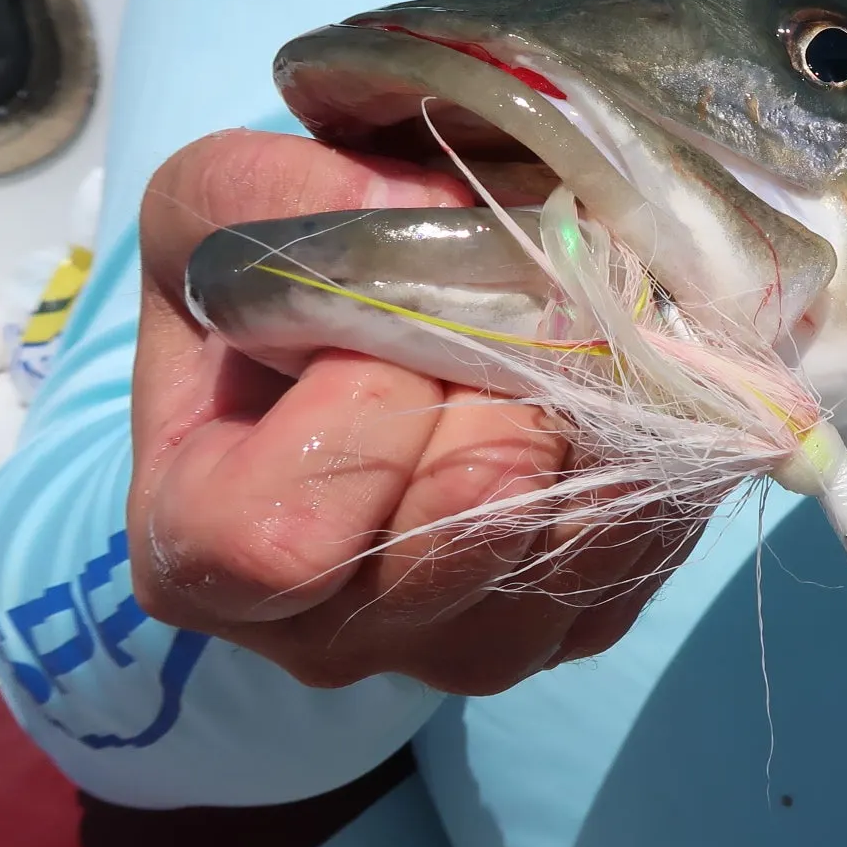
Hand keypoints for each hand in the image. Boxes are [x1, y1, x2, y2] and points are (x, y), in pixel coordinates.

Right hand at [128, 130, 697, 693]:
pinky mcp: (579, 625)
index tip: (397, 317)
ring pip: (563, 550)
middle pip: (453, 540)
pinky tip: (615, 384)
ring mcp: (465, 645)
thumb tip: (421, 215)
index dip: (361, 416)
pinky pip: (640, 546)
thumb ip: (281, 202)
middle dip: (501, 398)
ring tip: (566, 337)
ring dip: (586, 416)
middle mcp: (329, 636)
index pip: (285, 540)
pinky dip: (645, 447)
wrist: (381, 331)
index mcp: (202, 557)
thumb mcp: (227, 206)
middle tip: (514, 310)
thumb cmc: (278, 282)